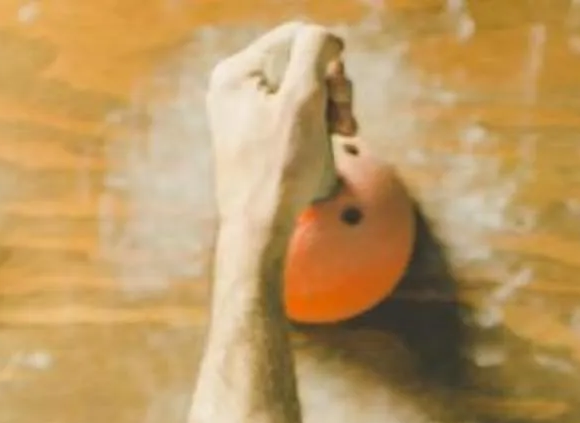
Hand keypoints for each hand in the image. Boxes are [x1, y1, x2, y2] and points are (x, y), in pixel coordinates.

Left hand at [206, 22, 353, 249]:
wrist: (259, 228)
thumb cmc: (279, 169)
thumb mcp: (304, 100)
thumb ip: (315, 52)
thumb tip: (325, 38)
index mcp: (236, 71)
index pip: (295, 37)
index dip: (328, 57)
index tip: (340, 92)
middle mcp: (234, 86)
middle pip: (299, 62)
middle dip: (330, 86)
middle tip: (345, 117)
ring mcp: (243, 111)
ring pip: (302, 88)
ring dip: (330, 106)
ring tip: (343, 132)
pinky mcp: (255, 134)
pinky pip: (294, 113)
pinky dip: (317, 123)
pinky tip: (332, 141)